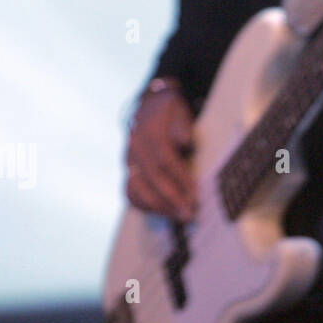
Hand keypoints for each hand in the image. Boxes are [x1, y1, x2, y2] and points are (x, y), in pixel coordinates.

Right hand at [125, 84, 195, 220]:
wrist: (148, 105)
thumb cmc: (170, 111)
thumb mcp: (179, 107)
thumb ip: (182, 124)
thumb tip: (184, 142)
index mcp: (149, 131)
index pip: (164, 159)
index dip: (180, 179)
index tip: (195, 194)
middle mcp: (135, 148)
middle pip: (151, 178)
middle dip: (171, 199)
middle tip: (189, 214)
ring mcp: (128, 160)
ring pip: (137, 189)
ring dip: (159, 206)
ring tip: (178, 217)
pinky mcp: (127, 171)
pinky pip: (130, 192)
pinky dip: (145, 205)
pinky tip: (162, 212)